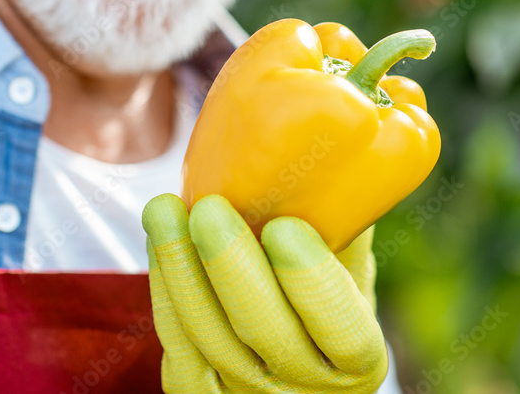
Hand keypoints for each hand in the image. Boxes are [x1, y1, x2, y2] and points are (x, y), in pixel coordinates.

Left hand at [143, 194, 387, 392]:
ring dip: (181, 267)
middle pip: (263, 331)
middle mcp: (304, 390)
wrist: (290, 367)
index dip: (313, 283)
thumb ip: (347, 229)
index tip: (286, 227)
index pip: (343, 332)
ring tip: (165, 207)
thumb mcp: (353, 278)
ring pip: (208, 336)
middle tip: (210, 208)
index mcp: (358, 363)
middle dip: (229, 266)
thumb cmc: (327, 304)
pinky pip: (176, 341)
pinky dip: (165, 286)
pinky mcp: (198, 393)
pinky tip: (161, 239)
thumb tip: (341, 149)